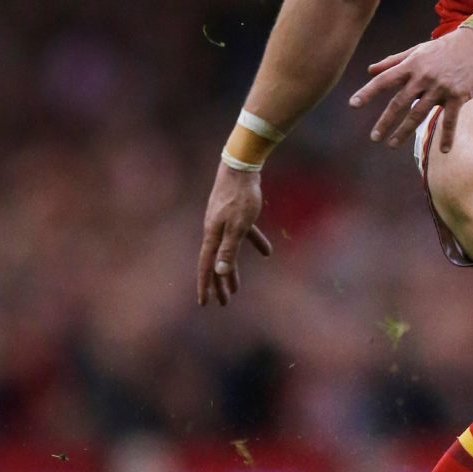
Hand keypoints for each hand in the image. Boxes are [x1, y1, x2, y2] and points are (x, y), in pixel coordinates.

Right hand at [197, 164, 273, 305]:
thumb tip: (219, 271)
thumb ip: (229, 249)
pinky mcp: (235, 215)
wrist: (240, 168)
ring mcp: (223, 223)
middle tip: (224, 303)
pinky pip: (244, 236)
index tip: (205, 304)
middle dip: (220, 284)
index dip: (206, 286)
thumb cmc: (240, 197)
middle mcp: (214, 232)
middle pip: (216, 263)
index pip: (207, 267)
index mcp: (212, 236)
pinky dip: (254, 244)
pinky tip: (267, 253)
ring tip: (237, 288)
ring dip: (232, 270)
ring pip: (228, 252)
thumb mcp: (238, 226)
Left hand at [350, 27, 472, 151]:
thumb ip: (393, 61)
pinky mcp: (459, 96)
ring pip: (420, 113)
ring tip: (392, 144)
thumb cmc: (445, 47)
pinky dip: (447, 135)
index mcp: (412, 65)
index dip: (368, 92)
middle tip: (374, 137)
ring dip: (405, 131)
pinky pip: (450, 119)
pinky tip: (444, 150)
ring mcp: (442, 88)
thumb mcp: (417, 50)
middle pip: (400, 102)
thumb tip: (370, 70)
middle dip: (386, 121)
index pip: (385, 80)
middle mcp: (424, 77)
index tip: (353, 104)